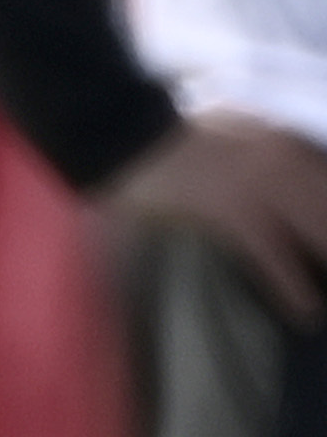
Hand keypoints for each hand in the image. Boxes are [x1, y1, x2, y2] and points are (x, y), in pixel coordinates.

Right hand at [105, 110, 326, 325]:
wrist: (131, 138)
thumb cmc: (171, 135)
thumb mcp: (233, 127)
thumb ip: (263, 144)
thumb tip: (283, 162)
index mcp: (283, 139)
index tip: (326, 222)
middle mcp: (284, 160)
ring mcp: (263, 187)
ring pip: (317, 228)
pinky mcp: (236, 214)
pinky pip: (274, 255)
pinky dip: (292, 285)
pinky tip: (306, 309)